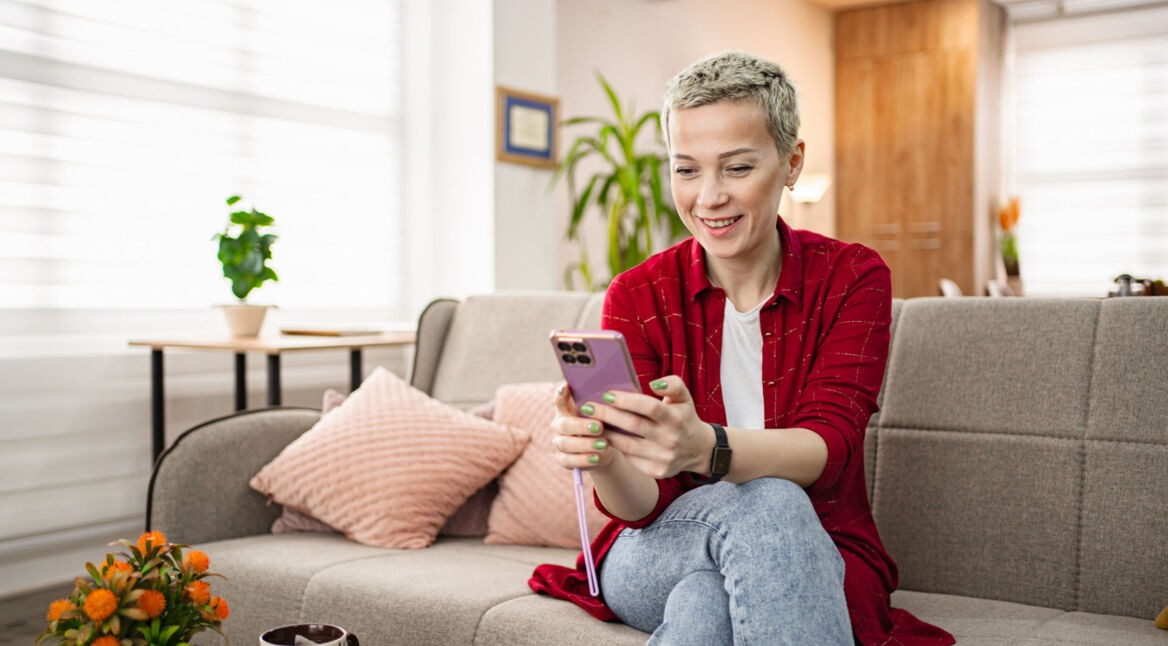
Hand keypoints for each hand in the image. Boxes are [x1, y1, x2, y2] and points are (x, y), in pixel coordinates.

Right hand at [550, 383, 614, 470]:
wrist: (606, 447)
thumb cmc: (605, 423)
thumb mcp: (605, 412)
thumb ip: (604, 402)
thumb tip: (615, 393)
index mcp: (566, 409)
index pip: (559, 399)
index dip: (560, 394)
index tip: (566, 386)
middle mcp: (559, 425)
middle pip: (564, 425)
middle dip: (581, 426)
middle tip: (599, 427)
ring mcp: (560, 443)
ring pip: (565, 444)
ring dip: (585, 444)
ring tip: (603, 444)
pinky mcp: (564, 459)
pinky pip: (569, 461)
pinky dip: (584, 460)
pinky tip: (597, 457)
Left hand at [578, 376, 712, 478]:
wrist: (698, 449)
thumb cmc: (684, 417)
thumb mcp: (684, 397)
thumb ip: (672, 384)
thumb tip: (654, 383)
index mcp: (676, 418)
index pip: (649, 407)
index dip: (627, 401)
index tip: (606, 394)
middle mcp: (670, 439)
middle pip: (633, 426)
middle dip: (607, 415)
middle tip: (587, 407)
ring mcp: (663, 458)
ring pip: (627, 445)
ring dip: (606, 433)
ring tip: (590, 422)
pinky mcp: (656, 471)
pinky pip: (630, 458)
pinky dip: (616, 448)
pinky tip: (603, 438)